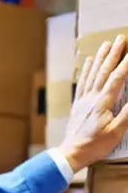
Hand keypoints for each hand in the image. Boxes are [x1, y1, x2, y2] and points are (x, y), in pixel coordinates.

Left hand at [59, 34, 127, 171]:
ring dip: (99, 58)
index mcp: (103, 103)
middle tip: (120, 38)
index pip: (118, 78)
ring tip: (105, 44)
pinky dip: (85, 71)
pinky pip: (81, 83)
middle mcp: (91, 98)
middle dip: (113, 53)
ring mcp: (82, 100)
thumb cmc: (94, 145)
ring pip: (91, 74)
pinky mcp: (77, 105)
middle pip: (103, 71)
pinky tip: (87, 62)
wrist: (70, 154)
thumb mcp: (116, 132)